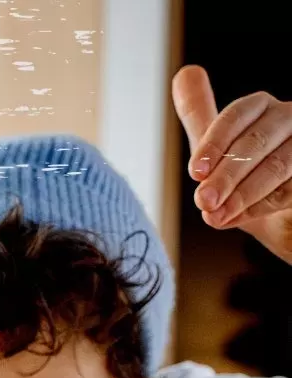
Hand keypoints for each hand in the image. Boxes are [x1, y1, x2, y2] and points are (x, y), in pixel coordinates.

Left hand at [173, 65, 291, 263]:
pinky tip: (238, 217)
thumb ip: (200, 114)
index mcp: (260, 108)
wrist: (275, 215)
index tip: (196, 172)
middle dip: (226, 175)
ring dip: (243, 194)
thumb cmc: (242, 174)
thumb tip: (183, 73)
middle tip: (203, 201)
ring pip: (278, 165)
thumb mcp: (216, 147)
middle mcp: (288, 119)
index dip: (215, 143)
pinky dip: (262, 205)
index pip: (237, 115)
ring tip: (216, 216)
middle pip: (257, 141)